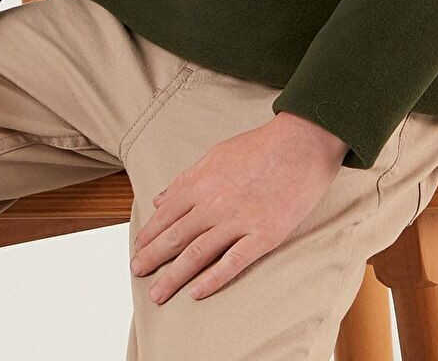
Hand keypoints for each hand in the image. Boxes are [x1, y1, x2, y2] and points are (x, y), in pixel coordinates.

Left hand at [129, 113, 347, 304]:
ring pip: (197, 253)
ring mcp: (238, 220)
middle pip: (176, 237)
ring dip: (174, 276)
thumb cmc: (259, 147)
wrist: (300, 144)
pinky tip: (196, 293)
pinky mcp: (264, 234)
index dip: (149, 234)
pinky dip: (212, 279)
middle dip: (152, 258)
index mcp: (201, 182)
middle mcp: (214, 203)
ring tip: (158, 293)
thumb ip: (186, 179)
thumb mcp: (216, 154)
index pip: (166, 214)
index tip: (137, 249)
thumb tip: (160, 198)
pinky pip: (233, 262)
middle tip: (137, 274)